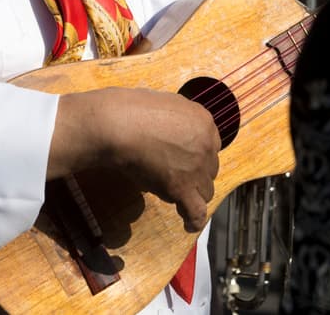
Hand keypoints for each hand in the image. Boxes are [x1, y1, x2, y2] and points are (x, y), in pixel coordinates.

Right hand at [49, 87, 220, 232]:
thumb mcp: (162, 104)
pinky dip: (194, 219)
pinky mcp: (182, 187)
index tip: (187, 161)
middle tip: (176, 175)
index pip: (211, 145)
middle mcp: (206, 144)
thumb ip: (174, 121)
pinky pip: (196, 210)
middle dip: (195, 173)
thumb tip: (169, 135)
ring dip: (192, 192)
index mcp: (203, 120)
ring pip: (205, 189)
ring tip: (176, 196)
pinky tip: (188, 224)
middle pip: (209, 168)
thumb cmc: (130, 110)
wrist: (118, 124)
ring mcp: (196, 167)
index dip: (198, 155)